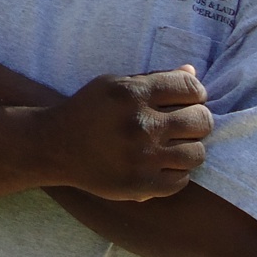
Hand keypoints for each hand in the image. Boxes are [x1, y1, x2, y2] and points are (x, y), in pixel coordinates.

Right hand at [43, 66, 212, 201]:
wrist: (55, 146)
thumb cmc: (88, 110)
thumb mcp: (114, 84)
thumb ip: (154, 78)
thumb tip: (192, 71)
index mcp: (133, 93)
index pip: (191, 87)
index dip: (196, 92)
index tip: (188, 100)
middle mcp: (140, 124)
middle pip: (201, 121)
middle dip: (197, 120)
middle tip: (184, 124)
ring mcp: (142, 157)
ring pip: (197, 153)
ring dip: (190, 148)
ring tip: (175, 145)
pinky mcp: (141, 185)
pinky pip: (182, 180)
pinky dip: (176, 172)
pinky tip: (162, 164)